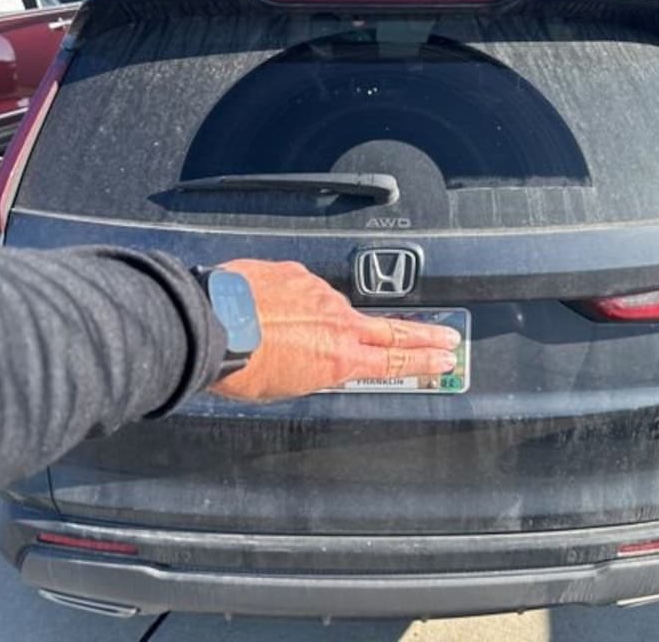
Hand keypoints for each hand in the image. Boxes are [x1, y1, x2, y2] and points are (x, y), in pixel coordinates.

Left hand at [209, 260, 460, 401]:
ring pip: (331, 308)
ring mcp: (318, 292)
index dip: (424, 361)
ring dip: (318, 319)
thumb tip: (318, 358)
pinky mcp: (295, 272)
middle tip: (448, 337)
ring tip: (284, 332)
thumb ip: (314, 369)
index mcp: (339, 358)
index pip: (395, 361)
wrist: (210, 326)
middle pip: (391, 330)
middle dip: (424, 336)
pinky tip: (265, 309)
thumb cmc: (240, 367)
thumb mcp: (286, 387)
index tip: (446, 358)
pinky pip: (299, 288)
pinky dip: (288, 300)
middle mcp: (337, 322)